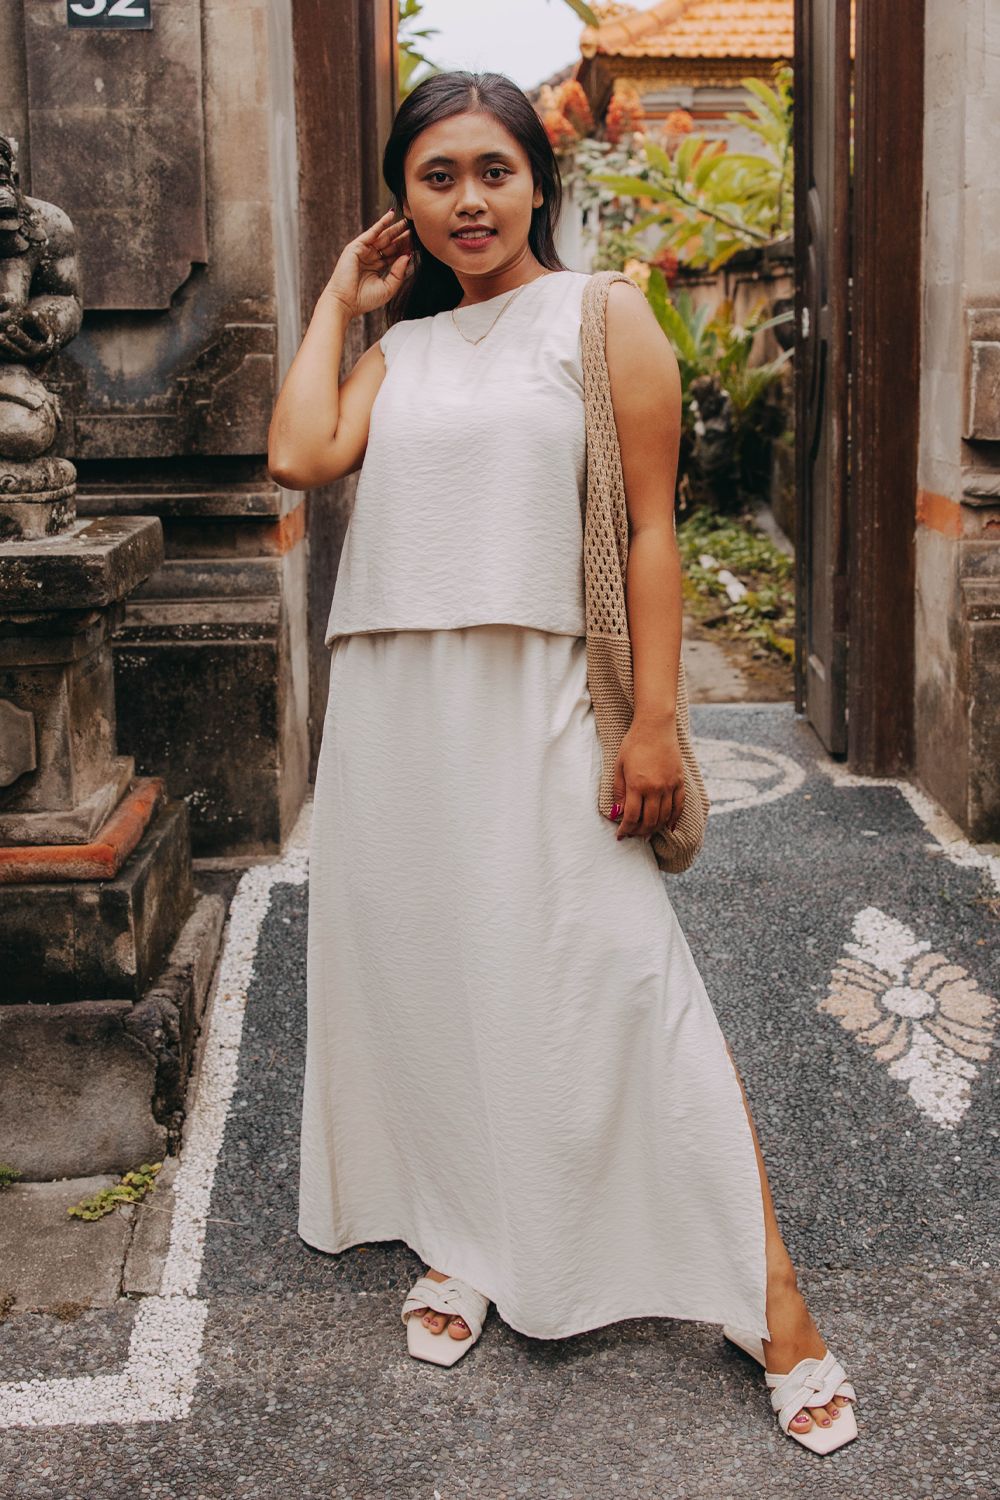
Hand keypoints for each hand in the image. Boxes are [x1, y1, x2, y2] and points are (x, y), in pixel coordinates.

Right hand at [324, 208, 412, 319]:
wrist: (345, 303)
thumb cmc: (364, 299)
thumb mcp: (388, 288)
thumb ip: (398, 273)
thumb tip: (408, 256)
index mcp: (377, 268)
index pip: (394, 255)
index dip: (405, 249)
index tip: (419, 244)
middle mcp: (370, 258)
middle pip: (390, 244)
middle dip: (402, 236)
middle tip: (415, 227)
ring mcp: (363, 252)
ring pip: (382, 237)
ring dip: (394, 228)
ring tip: (407, 220)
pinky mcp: (356, 247)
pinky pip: (371, 232)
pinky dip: (381, 223)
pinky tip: (391, 215)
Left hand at [609, 713, 684, 841]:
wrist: (656, 726)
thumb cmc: (633, 744)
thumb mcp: (619, 766)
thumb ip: (618, 791)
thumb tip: (617, 813)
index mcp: (637, 785)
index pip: (631, 816)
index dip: (625, 829)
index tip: (620, 835)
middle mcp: (655, 788)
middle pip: (649, 821)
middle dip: (639, 832)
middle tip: (633, 835)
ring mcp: (669, 786)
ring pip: (664, 816)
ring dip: (655, 828)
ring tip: (646, 833)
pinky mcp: (679, 781)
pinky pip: (678, 806)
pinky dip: (673, 819)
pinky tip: (668, 827)